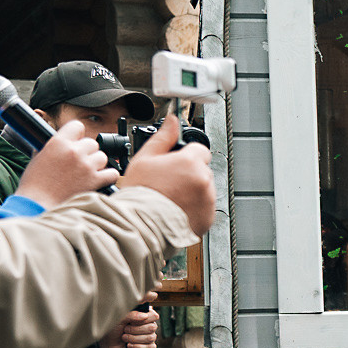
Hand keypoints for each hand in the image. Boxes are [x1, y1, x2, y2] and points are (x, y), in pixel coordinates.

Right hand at [14, 123, 109, 207]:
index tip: (76, 141)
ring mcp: (86, 166)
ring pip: (102, 157)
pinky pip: (112, 173)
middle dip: (87, 152)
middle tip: (79, 162)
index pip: (77, 126)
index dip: (77, 134)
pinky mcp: (94, 181)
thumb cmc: (34, 184)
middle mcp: (74, 151)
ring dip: (97, 164)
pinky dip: (108, 176)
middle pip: (92, 143)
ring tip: (86, 173)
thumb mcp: (38, 157)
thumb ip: (53, 147)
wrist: (36, 204)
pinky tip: (99, 179)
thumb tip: (60, 142)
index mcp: (58, 142)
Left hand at [99, 301, 156, 347]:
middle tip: (125, 330)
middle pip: (152, 327)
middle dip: (135, 330)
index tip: (132, 321)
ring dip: (134, 338)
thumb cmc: (115, 328)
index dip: (144, 319)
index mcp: (144, 316)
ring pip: (150, 338)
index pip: (154, 316)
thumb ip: (131, 314)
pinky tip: (129, 346)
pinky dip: (138, 347)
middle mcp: (149, 325)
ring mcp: (150, 337)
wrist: (109, 344)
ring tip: (124, 338)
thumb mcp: (119, 319)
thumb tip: (144, 316)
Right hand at [120, 113, 214, 234]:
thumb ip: (163, 138)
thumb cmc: (140, 194)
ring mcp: (208, 200)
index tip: (175, 162)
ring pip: (203, 189)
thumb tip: (172, 122)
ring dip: (192, 191)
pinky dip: (194, 208)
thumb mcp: (144, 159)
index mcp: (191, 162)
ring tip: (169, 198)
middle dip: (188, 173)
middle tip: (167, 182)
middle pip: (201, 169)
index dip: (186, 154)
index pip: (199, 149)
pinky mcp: (208, 217)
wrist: (139, 226)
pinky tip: (175, 209)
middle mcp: (204, 180)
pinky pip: (204, 207)